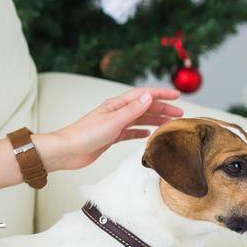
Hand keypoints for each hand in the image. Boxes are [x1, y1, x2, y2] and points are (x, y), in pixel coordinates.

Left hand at [43, 87, 184, 171]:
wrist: (67, 151)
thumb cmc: (85, 135)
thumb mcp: (113, 121)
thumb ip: (132, 110)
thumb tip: (149, 96)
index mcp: (115, 105)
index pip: (142, 95)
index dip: (160, 94)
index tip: (177, 96)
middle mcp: (115, 113)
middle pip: (143, 107)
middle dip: (162, 109)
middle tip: (179, 114)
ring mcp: (113, 125)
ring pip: (139, 120)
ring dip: (154, 120)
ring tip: (169, 123)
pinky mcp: (110, 137)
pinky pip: (130, 132)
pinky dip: (141, 132)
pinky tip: (149, 134)